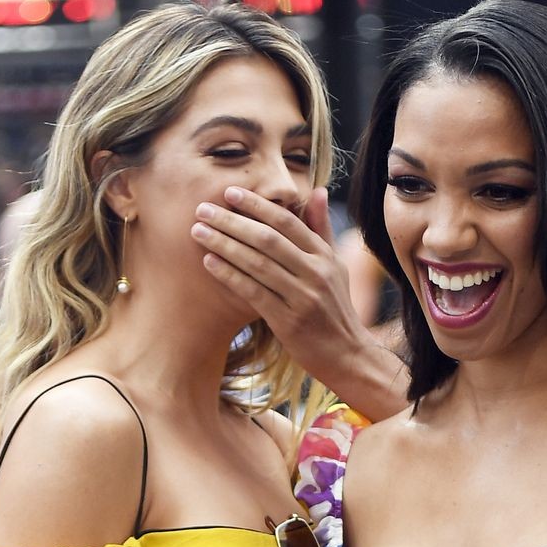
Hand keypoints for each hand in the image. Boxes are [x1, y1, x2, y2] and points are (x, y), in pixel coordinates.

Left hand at [192, 185, 366, 381]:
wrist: (348, 356)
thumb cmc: (336, 309)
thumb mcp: (336, 266)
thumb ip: (322, 229)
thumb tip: (317, 190)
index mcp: (324, 256)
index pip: (287, 222)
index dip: (257, 205)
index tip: (230, 193)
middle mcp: (315, 273)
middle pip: (267, 239)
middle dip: (232, 221)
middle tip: (203, 209)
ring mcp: (302, 298)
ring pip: (257, 264)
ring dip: (224, 245)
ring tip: (198, 232)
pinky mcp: (288, 322)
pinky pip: (253, 293)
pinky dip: (230, 276)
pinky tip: (210, 263)